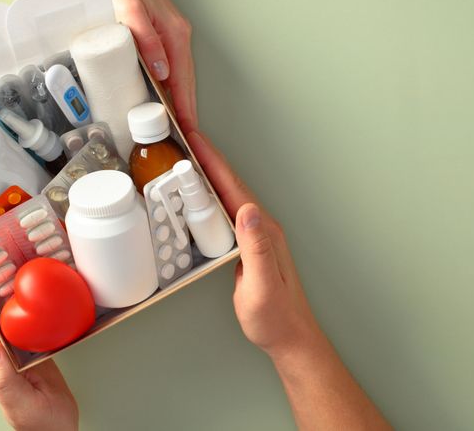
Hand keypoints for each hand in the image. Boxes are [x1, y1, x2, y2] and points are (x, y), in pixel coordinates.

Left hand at [0, 257, 77, 430]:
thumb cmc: (38, 423)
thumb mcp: (20, 402)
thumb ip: (3, 378)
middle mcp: (3, 346)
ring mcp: (19, 344)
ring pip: (9, 304)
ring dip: (5, 278)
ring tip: (7, 251)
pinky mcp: (37, 344)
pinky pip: (30, 313)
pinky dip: (31, 294)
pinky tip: (37, 280)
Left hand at [98, 0, 197, 132]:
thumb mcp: (129, 11)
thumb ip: (146, 41)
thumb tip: (162, 72)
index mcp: (175, 34)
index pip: (183, 81)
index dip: (185, 107)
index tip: (187, 130)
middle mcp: (179, 37)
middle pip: (187, 82)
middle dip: (187, 110)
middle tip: (185, 137)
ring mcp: (174, 36)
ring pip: (182, 77)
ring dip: (181, 101)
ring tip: (178, 125)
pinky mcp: (166, 36)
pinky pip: (175, 68)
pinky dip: (174, 87)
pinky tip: (167, 98)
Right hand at [186, 131, 324, 358]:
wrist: (289, 338)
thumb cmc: (276, 317)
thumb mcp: (261, 284)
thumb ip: (256, 248)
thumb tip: (247, 210)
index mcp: (262, 230)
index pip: (233, 188)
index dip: (212, 161)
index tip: (195, 138)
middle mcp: (260, 226)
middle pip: (229, 184)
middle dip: (206, 157)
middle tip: (184, 136)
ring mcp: (255, 235)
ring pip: (226, 196)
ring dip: (207, 173)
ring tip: (186, 156)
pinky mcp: (248, 246)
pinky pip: (224, 213)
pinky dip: (209, 197)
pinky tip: (198, 196)